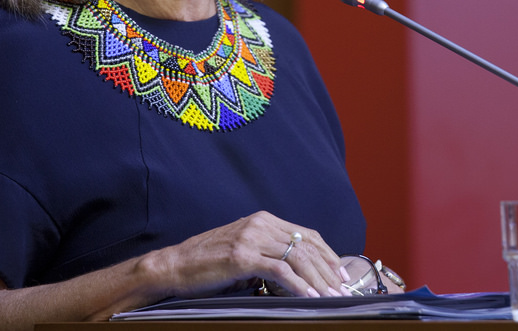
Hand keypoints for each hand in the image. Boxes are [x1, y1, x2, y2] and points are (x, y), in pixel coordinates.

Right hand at [154, 211, 348, 297]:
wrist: (174, 265)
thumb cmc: (207, 263)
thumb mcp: (243, 250)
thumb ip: (268, 253)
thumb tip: (297, 272)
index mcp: (264, 220)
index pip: (307, 234)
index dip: (328, 254)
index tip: (341, 273)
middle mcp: (261, 224)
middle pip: (307, 245)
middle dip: (328, 269)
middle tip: (342, 289)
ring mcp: (252, 238)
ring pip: (297, 256)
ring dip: (318, 279)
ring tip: (331, 296)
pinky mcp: (243, 256)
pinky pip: (280, 269)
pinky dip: (299, 285)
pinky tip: (309, 297)